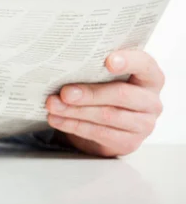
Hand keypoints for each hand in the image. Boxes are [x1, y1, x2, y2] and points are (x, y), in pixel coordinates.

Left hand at [45, 50, 163, 156]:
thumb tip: (64, 65)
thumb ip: (94, 68)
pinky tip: (57, 119)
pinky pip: (99, 133)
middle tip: (65, 93)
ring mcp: (143, 124)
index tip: (108, 61)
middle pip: (121, 94)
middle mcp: (151, 101)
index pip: (145, 64)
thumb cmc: (105, 90)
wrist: (105, 123)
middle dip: (89, 93)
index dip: (128, 61)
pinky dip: (73, 125)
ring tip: (53, 105)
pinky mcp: (128, 143)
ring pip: (107, 116)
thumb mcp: (104, 76)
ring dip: (75, 111)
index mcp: (149, 77)